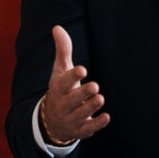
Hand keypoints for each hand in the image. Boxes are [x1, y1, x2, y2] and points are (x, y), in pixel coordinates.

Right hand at [42, 25, 109, 143]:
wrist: (51, 120)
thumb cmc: (61, 89)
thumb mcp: (60, 70)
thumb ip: (62, 50)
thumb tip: (57, 27)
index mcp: (58, 88)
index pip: (64, 82)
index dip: (72, 76)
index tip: (82, 69)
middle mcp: (62, 104)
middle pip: (72, 100)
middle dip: (83, 93)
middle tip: (95, 86)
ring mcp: (70, 118)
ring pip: (80, 114)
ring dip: (90, 107)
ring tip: (100, 98)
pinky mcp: (79, 130)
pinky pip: (87, 129)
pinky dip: (97, 124)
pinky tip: (107, 117)